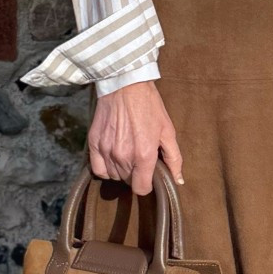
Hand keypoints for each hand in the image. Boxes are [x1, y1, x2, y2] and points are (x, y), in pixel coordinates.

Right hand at [88, 79, 183, 196]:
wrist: (125, 85)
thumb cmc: (149, 106)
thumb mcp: (167, 131)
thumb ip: (174, 158)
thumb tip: (178, 180)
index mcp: (144, 155)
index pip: (141, 188)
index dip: (147, 185)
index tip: (149, 175)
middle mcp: (123, 157)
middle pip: (128, 181)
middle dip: (135, 174)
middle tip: (139, 158)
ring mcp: (106, 151)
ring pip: (113, 176)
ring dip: (121, 170)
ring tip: (127, 153)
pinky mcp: (94, 144)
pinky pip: (98, 169)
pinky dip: (105, 168)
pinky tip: (112, 157)